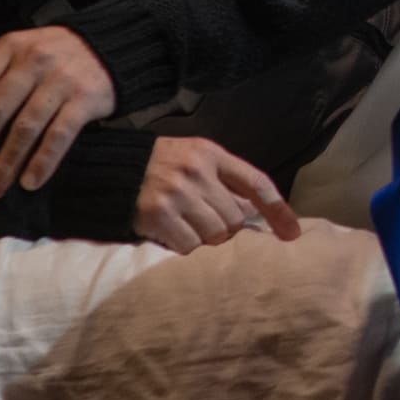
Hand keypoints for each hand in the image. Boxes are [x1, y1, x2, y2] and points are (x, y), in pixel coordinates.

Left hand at [0, 25, 116, 195]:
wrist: (109, 47)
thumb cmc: (51, 57)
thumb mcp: (14, 56)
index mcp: (9, 48)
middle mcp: (34, 61)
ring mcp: (62, 80)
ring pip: (26, 127)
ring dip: (5, 163)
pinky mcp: (86, 99)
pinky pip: (60, 135)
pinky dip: (43, 161)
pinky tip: (29, 182)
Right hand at [133, 136, 302, 252]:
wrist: (107, 170)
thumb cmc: (158, 167)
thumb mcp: (194, 159)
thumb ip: (225, 181)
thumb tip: (256, 214)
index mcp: (211, 153)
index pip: (256, 183)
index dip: (278, 210)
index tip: (292, 233)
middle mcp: (196, 171)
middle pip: (235, 219)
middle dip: (226, 229)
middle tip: (205, 223)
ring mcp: (176, 193)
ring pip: (215, 235)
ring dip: (205, 239)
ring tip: (187, 227)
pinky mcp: (157, 215)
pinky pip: (189, 246)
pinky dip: (184, 246)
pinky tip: (170, 233)